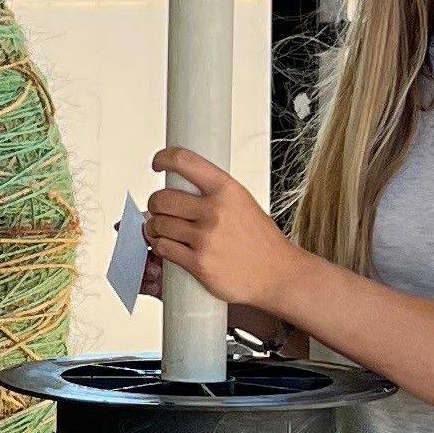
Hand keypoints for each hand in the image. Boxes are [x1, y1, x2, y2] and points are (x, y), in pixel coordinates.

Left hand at [145, 146, 305, 322]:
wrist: (278, 274)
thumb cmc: (262, 241)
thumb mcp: (244, 203)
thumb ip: (215, 193)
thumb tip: (183, 186)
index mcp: (227, 189)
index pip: (185, 161)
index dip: (164, 158)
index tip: (158, 163)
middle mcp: (215, 211)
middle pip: (162, 198)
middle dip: (155, 203)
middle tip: (159, 208)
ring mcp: (205, 238)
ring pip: (158, 224)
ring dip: (155, 226)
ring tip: (162, 229)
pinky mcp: (198, 263)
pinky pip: (163, 248)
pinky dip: (159, 245)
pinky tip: (166, 244)